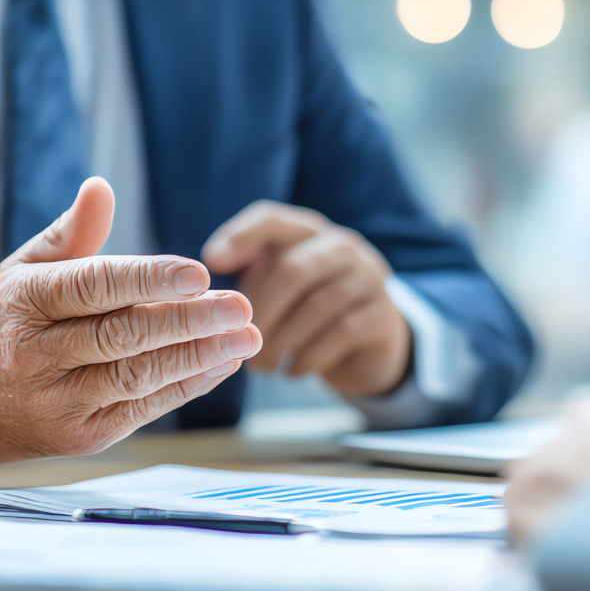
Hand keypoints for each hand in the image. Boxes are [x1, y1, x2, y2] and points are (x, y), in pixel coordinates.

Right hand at [0, 178, 262, 466]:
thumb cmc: (6, 324)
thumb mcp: (24, 271)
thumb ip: (70, 233)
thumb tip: (101, 187)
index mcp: (25, 301)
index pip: (94, 287)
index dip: (147, 279)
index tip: (198, 272)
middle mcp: (37, 354)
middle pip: (122, 335)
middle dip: (189, 321)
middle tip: (241, 305)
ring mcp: (58, 401)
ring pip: (136, 376)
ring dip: (198, 356)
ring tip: (247, 336)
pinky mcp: (80, 436)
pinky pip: (142, 409)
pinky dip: (187, 386)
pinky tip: (223, 364)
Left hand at [201, 201, 409, 396]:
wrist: (368, 344)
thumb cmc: (306, 311)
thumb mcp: (278, 287)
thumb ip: (249, 278)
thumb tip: (205, 284)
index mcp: (308, 233)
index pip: (272, 219)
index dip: (241, 236)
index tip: (212, 262)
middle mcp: (342, 247)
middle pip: (292, 269)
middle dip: (259, 313)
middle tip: (237, 345)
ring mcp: (369, 278)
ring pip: (318, 305)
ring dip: (282, 341)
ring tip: (262, 366)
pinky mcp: (384, 315)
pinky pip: (342, 332)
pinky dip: (309, 356)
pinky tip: (293, 370)